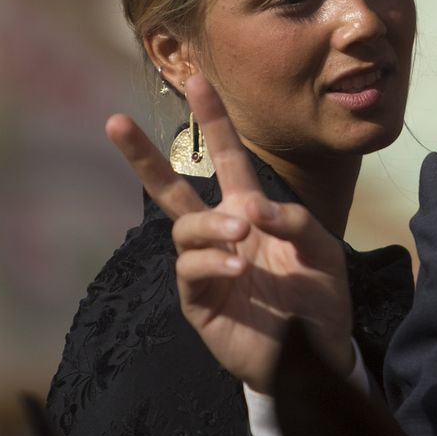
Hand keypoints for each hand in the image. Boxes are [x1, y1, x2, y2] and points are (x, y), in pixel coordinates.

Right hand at [105, 76, 353, 392]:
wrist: (318, 356)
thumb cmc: (319, 299)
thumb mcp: (321, 250)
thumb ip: (294, 221)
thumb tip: (249, 208)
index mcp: (249, 209)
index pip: (225, 156)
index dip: (213, 119)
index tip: (196, 79)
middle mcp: (221, 232)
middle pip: (171, 189)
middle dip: (142, 157)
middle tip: (115, 122)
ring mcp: (206, 267)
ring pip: (184, 229)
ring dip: (211, 225)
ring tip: (242, 234)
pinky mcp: (200, 302)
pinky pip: (191, 270)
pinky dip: (212, 260)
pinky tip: (237, 264)